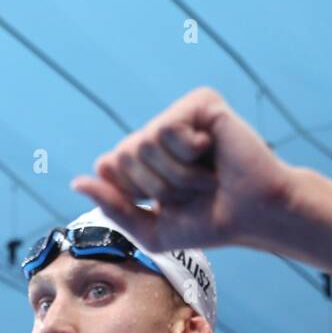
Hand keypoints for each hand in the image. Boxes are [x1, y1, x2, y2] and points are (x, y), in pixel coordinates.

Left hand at [71, 87, 296, 251]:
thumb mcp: (152, 229)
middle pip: (123, 155)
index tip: (169, 203)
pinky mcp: (200, 102)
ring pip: (144, 143)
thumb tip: (77, 182)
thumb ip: (113, 207)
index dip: (135, 193)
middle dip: (157, 186)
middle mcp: (160, 132)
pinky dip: (188, 154)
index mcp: (147, 158)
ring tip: (206, 176)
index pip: (110, 166)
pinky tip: (213, 152)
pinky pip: (167, 128)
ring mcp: (180, 114)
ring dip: (177, 174)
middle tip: (193, 190)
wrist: (255, 215)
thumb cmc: (210, 223)